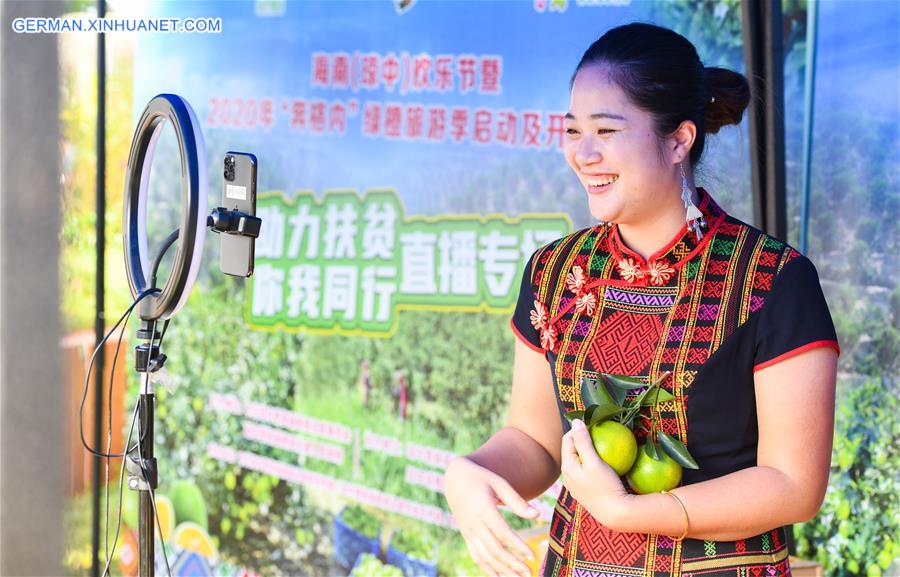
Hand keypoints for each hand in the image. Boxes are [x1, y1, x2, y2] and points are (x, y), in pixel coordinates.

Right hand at [443, 456, 539, 576]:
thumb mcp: (499, 483)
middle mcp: (474, 522)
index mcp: (483, 508)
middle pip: (494, 549)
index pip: (502, 533)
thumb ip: (517, 501)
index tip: (532, 556)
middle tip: (529, 572)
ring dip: (502, 569)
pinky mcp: (466, 535)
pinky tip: (500, 576)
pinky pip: (476, 555)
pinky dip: (487, 568)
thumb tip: (537, 515)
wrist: (455, 478)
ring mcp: (468, 531)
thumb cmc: (482, 478)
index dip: (517, 546)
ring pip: (485, 556)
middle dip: (512, 563)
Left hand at [560, 419, 630, 525]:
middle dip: (583, 439)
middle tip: (600, 432)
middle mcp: (567, 476)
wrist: (616, 514)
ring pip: (579, 461)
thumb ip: (583, 441)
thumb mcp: (594, 462)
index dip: (579, 428)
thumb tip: (576, 421)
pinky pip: (587, 471)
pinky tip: (606, 461)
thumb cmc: (605, 486)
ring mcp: (576, 485)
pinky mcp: (586, 491)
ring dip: (588, 451)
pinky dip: (593, 463)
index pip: (568, 439)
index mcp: (567, 467)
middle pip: (572, 450)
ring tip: (603, 443)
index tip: (594, 424)